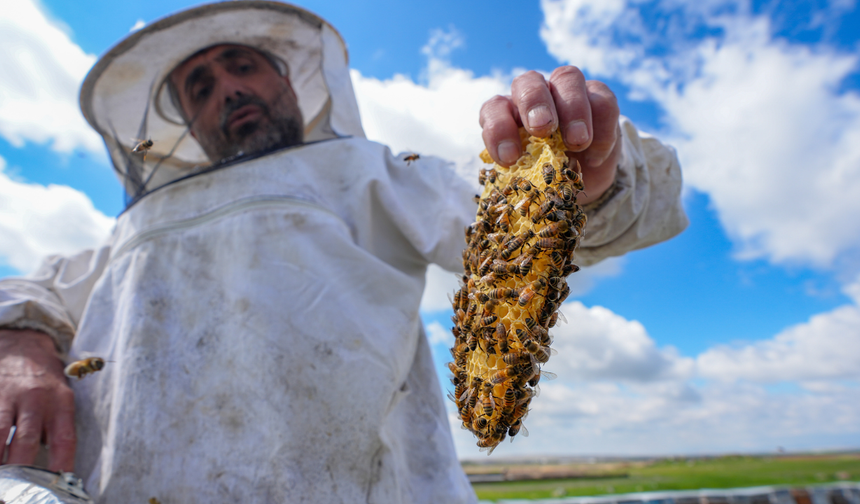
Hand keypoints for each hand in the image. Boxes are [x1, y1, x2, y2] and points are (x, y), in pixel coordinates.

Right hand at [0, 329, 75, 471]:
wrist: (24, 346)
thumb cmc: (46, 381)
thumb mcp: (62, 399)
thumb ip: (57, 428)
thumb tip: (56, 467)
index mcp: (61, 403)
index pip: (64, 439)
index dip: (61, 464)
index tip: (57, 484)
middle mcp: (36, 399)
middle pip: (26, 440)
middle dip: (20, 469)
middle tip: (18, 489)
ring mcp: (9, 397)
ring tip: (1, 479)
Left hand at [479, 66, 620, 204]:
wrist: (576, 184)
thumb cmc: (541, 180)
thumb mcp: (528, 181)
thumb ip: (521, 176)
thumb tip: (514, 191)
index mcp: (507, 114)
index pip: (495, 108)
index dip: (498, 128)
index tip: (510, 157)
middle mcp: (534, 95)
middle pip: (528, 81)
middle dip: (534, 104)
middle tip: (542, 130)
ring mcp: (567, 91)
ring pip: (567, 78)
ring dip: (573, 108)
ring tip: (577, 141)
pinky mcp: (599, 98)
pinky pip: (603, 101)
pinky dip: (601, 128)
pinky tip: (595, 156)